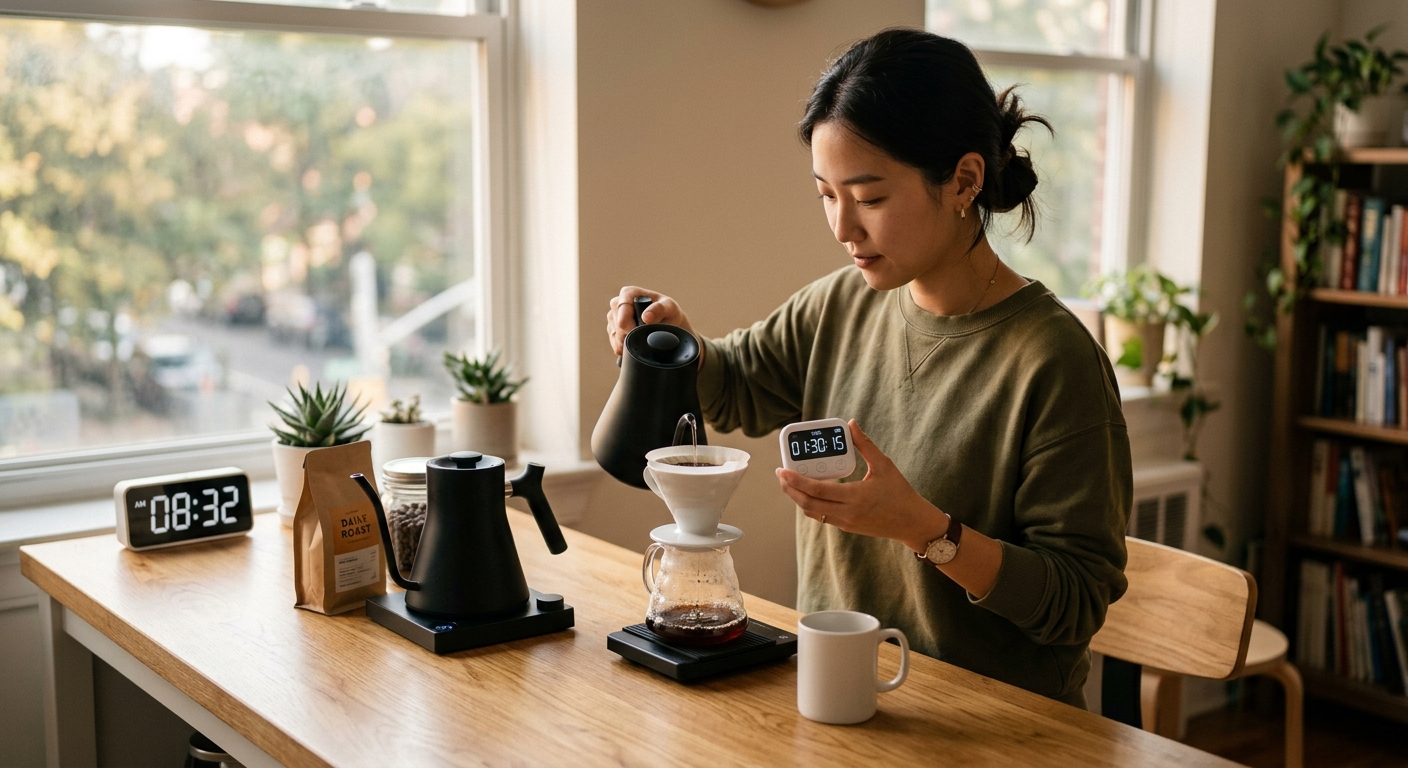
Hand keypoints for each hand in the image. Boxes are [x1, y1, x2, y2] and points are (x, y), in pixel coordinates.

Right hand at [606, 286, 700, 356]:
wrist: (670, 326)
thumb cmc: (669, 312)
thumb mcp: (669, 307)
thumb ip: (659, 309)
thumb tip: (646, 317)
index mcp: (629, 293)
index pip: (621, 307)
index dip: (626, 320)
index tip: (635, 331)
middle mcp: (619, 303)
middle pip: (615, 321)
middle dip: (626, 333)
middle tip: (640, 338)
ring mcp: (615, 318)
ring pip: (614, 333)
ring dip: (624, 341)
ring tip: (639, 341)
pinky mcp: (614, 331)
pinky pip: (613, 342)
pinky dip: (622, 347)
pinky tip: (631, 346)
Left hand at [775, 420, 947, 551]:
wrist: (912, 523)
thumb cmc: (900, 492)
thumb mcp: (884, 465)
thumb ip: (865, 444)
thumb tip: (851, 424)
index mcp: (855, 497)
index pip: (816, 490)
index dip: (796, 480)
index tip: (783, 470)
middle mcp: (847, 512)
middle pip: (807, 503)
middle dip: (790, 489)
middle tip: (781, 474)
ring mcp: (845, 522)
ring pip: (812, 512)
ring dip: (798, 498)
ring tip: (790, 482)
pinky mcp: (846, 526)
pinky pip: (821, 516)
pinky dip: (810, 504)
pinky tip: (807, 491)